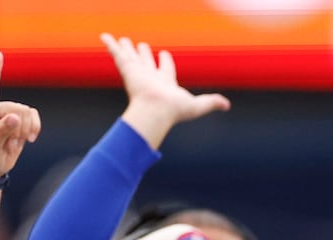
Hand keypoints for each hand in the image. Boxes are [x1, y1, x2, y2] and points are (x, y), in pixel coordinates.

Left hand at [0, 51, 40, 181]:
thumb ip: (2, 131)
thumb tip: (15, 117)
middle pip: (17, 107)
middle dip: (19, 127)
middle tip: (10, 143)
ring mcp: (9, 115)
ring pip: (27, 113)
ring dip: (25, 131)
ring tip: (14, 143)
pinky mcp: (20, 123)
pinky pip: (34, 117)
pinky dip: (35, 127)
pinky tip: (31, 139)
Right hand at [100, 34, 229, 147]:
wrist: (157, 110)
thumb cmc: (175, 110)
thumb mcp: (198, 106)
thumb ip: (212, 103)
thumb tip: (227, 106)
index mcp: (165, 83)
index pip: (165, 69)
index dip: (165, 62)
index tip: (164, 54)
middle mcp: (150, 77)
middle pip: (146, 62)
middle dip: (144, 54)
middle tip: (141, 46)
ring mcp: (138, 72)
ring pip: (131, 56)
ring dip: (126, 48)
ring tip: (123, 40)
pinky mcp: (127, 68)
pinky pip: (117, 53)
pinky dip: (110, 44)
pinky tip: (105, 36)